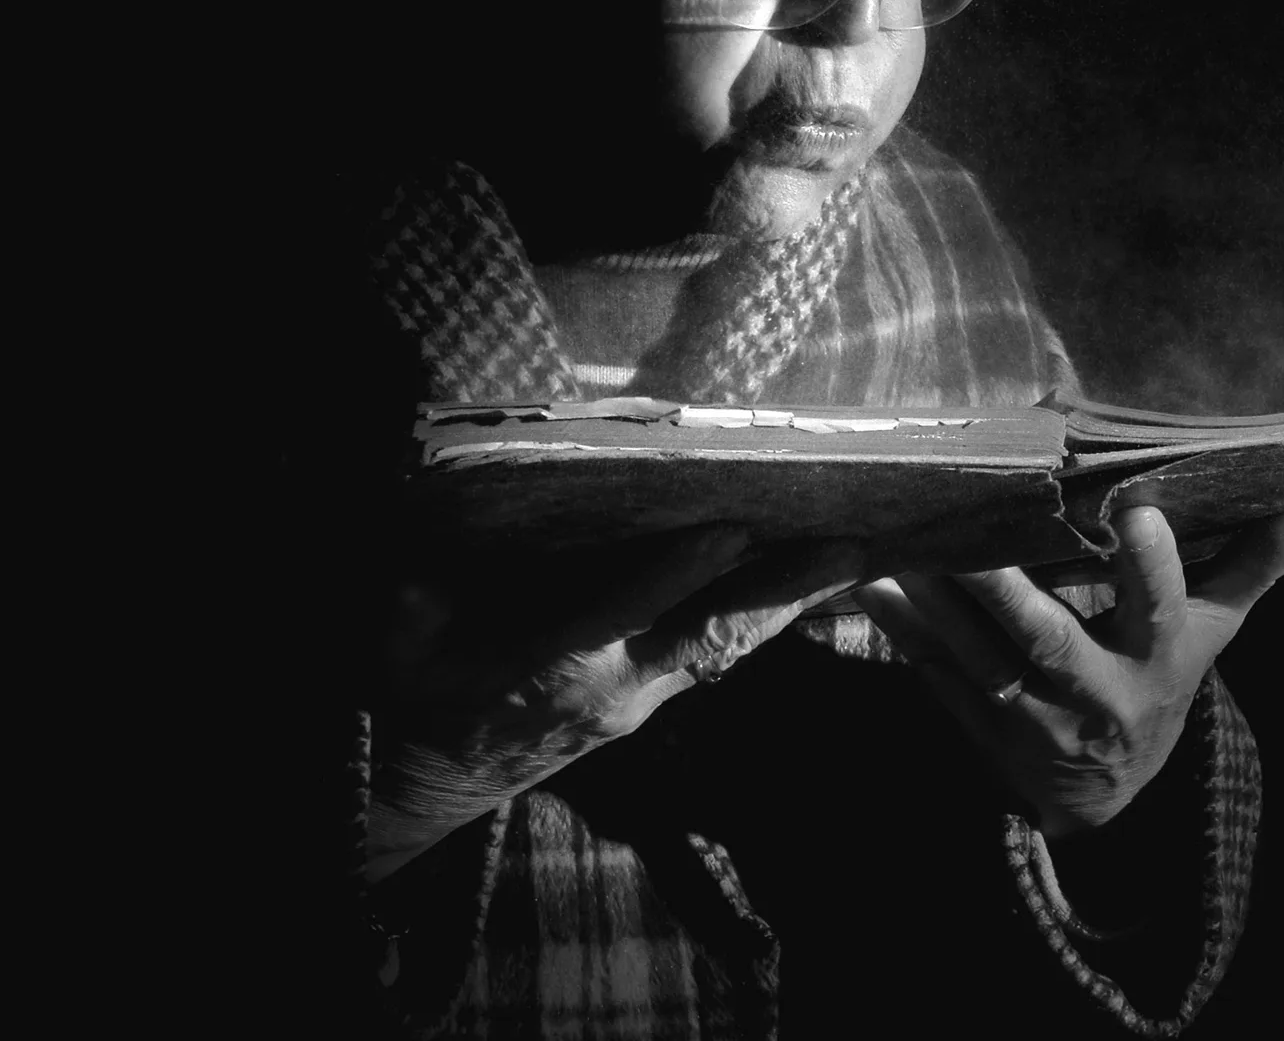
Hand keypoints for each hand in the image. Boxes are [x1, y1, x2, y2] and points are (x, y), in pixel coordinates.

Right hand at [367, 528, 862, 881]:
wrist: (434, 782)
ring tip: (855, 556)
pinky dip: (763, 618)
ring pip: (728, 645)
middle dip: (784, 590)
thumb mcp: (400, 649)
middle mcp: (614, 686)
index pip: (626, 610)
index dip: (678, 571)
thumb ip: (413, 605)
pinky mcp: (650, 703)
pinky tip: (808, 585)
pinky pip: (717, 654)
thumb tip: (419, 563)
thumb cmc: (418, 700)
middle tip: (850, 548)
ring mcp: (639, 701)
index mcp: (553, 665)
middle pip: (713, 633)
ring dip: (791, 602)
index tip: (731, 530)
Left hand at [857, 504, 1283, 838]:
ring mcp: (1032, 719)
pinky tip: (873, 587)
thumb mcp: (1216, 630)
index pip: (1162, 610)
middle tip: (973, 538)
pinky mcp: (981, 727)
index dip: (1150, 567)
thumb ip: (1259, 566)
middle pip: (1049, 642)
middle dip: (1009, 594)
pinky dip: (905, 636)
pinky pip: (938, 679)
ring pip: (980, 662)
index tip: (1136, 511)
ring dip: (935, 611)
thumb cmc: (1162, 681)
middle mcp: (1095, 693)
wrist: (1112, 799)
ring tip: (896, 554)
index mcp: (1157, 660)